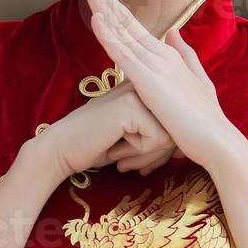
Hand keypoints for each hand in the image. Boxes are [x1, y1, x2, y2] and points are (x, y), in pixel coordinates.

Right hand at [34, 78, 173, 185]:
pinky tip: (114, 147)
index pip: (174, 124)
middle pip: (176, 130)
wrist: (62, 150)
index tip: (138, 161)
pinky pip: (158, 140)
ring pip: (170, 136)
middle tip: (128, 162)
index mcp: (145, 88)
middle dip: (156, 156)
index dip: (161, 151)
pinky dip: (138, 153)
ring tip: (121, 156)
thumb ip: (158, 132)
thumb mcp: (135, 136)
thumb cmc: (97, 146)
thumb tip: (185, 147)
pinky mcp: (132, 105)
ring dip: (146, 156)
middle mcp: (144, 84)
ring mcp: (137, 92)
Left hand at [74, 0, 241, 171]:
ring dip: (100, 3)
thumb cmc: (205, 118)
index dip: (110, 1)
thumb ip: (184, 54)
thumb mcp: (195, 80)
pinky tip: (96, 18)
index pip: (130, 21)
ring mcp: (154, 65)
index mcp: (165, 53)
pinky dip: (109, 35)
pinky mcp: (150, 81)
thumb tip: (172, 32)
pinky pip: (124, 54)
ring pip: (120, 28)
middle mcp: (159, 52)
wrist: (218, 142)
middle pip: (122, 15)